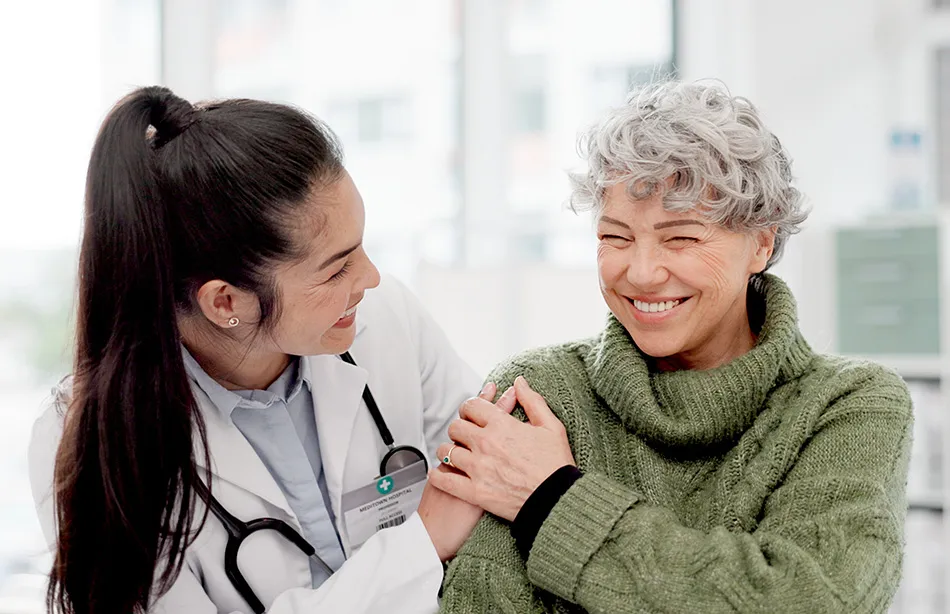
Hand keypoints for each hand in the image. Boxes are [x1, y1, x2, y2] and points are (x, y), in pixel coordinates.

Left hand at [430, 376, 574, 521]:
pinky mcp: (475, 492)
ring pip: (447, 452)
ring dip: (448, 451)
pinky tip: (438, 474)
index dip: (470, 408)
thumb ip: (533, 401)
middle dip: (459, 428)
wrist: (558, 501)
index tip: (472, 414)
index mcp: (502, 425)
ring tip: (453, 453)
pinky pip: (445, 481)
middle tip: (464, 435)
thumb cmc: (556, 464)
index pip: (471, 406)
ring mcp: (478, 468)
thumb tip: (519, 382)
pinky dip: (437, 476)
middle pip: (455, 427)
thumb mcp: (551, 426)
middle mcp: (486, 444)